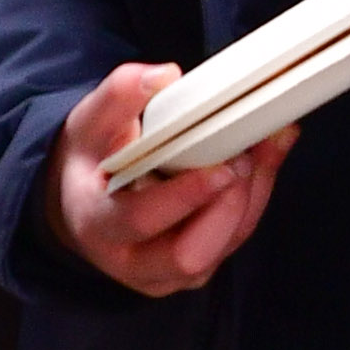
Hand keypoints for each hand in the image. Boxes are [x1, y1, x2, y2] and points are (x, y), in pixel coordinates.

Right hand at [48, 54, 293, 296]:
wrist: (86, 199)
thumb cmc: (91, 158)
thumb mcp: (91, 120)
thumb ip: (120, 94)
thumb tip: (164, 76)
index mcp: (96, 223)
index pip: (141, 220)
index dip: (185, 196)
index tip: (220, 165)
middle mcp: (130, 260)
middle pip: (190, 256)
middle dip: (227, 207)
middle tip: (243, 157)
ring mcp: (166, 273)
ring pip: (222, 248)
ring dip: (251, 196)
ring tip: (262, 146)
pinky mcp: (195, 269)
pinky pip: (235, 240)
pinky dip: (256, 197)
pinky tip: (263, 157)